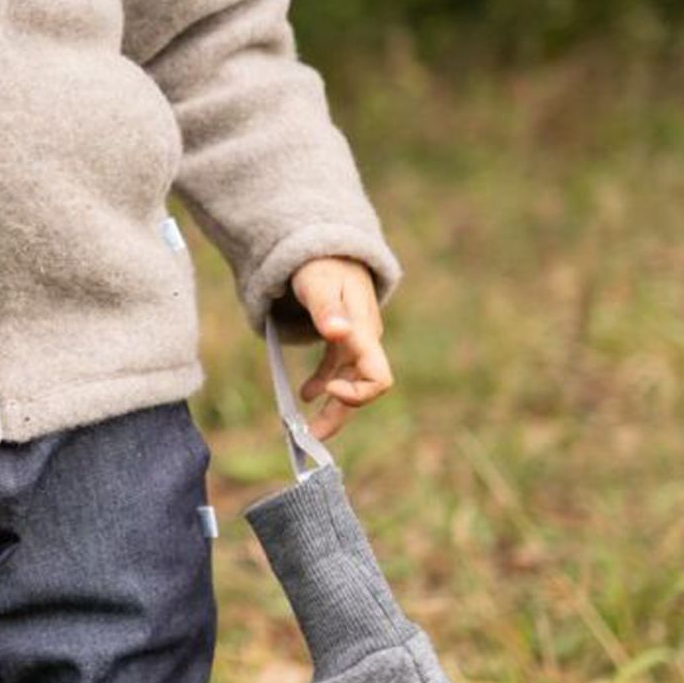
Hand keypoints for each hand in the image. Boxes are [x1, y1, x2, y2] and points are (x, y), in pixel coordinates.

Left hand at [287, 255, 393, 442]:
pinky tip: (306, 395)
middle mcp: (365, 341)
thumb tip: (337, 332)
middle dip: (340, 414)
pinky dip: (324, 385)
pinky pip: (338, 370)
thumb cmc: (323, 262)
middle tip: (311, 437)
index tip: (326, 390)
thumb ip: (327, 308)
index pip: (378, 377)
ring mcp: (355, 341)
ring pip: (349, 383)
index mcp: (364, 331)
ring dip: (332, 407)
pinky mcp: (343, 339)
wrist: (328, 245)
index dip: (357, 394)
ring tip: (305, 430)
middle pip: (362, 388)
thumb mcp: (319, 283)